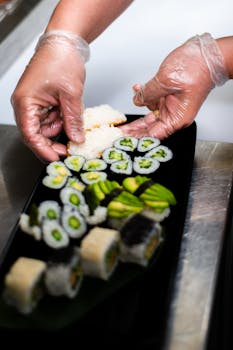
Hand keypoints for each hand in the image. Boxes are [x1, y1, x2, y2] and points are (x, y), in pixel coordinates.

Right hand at [11, 31, 89, 161]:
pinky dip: (64, 122)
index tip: (58, 159)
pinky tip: (73, 118)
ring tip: (76, 127)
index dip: (43, 150)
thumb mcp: (71, 94)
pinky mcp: (45, 103)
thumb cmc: (60, 60)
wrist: (64, 43)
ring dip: (62, 131)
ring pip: (48, 129)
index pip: (30, 135)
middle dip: (55, 143)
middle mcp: (27, 106)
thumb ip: (73, 119)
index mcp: (25, 103)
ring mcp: (36, 105)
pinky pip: (54, 120)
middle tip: (72, 149)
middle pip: (38, 135)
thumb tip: (77, 139)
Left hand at [120, 33, 227, 138]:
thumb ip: (148, 93)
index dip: (137, 138)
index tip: (124, 139)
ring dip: (136, 112)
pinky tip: (136, 89)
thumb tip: (137, 99)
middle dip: (134, 130)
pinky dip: (143, 95)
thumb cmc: (198, 68)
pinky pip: (152, 99)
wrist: (207, 53)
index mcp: (176, 118)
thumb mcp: (166, 81)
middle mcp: (174, 114)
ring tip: (121, 121)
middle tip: (119, 134)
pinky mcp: (168, 95)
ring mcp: (170, 104)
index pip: (153, 134)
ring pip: (148, 114)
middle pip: (149, 128)